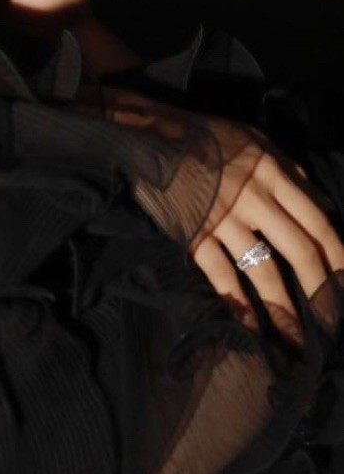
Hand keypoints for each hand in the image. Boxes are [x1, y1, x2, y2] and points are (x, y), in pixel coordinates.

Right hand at [181, 112, 343, 344]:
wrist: (149, 134)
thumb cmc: (206, 138)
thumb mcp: (256, 142)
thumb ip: (292, 172)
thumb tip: (325, 206)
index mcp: (272, 173)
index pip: (317, 222)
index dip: (338, 257)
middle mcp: (252, 197)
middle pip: (299, 250)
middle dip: (320, 291)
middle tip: (331, 322)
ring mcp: (221, 218)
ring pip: (262, 270)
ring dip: (283, 309)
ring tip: (297, 339)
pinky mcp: (192, 233)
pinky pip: (219, 274)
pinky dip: (236, 304)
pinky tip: (250, 328)